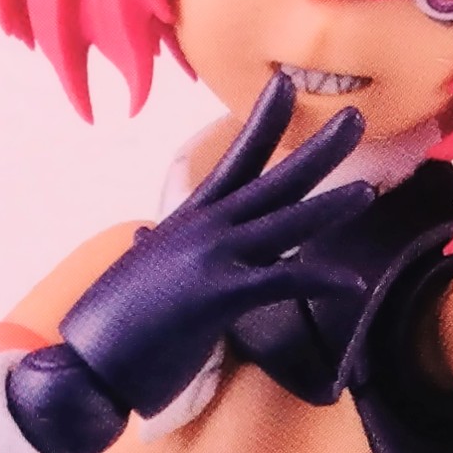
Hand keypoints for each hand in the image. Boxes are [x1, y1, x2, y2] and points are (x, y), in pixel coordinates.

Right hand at [47, 78, 378, 427]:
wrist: (85, 365)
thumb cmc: (109, 327)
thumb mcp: (134, 273)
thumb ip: (152, 249)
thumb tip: (144, 237)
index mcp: (187, 222)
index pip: (234, 161)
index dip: (264, 122)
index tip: (287, 87)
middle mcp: (202, 229)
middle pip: (270, 180)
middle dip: (315, 149)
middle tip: (353, 118)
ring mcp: (210, 258)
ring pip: (283, 221)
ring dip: (329, 205)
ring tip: (366, 191)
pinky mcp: (218, 295)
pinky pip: (283, 281)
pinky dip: (320, 279)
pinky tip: (352, 283)